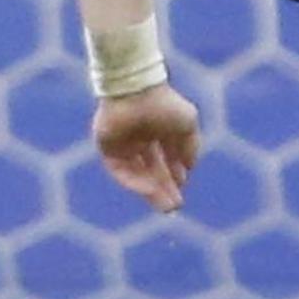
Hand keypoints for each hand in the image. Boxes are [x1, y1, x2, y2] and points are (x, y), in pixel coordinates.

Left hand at [93, 85, 202, 212]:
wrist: (136, 91)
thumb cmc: (164, 104)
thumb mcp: (187, 125)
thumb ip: (190, 147)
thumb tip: (189, 170)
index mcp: (159, 132)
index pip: (166, 160)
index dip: (174, 175)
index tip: (182, 188)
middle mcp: (141, 141)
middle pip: (152, 171)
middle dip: (164, 189)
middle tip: (173, 208)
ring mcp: (124, 146)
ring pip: (138, 174)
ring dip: (151, 191)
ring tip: (165, 206)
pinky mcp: (108, 149)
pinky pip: (121, 170)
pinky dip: (134, 181)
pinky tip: (149, 190)